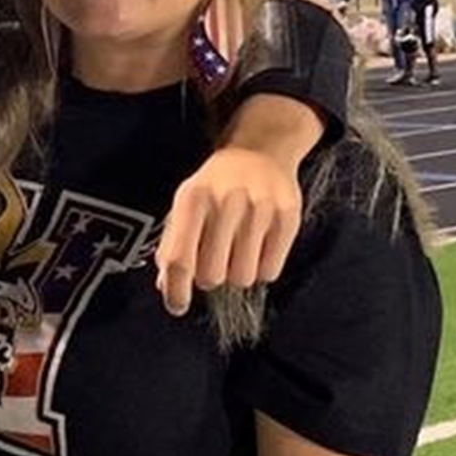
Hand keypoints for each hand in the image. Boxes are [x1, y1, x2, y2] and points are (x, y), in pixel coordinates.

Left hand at [153, 146, 302, 315]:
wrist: (260, 149)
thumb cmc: (216, 185)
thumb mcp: (186, 204)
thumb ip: (173, 244)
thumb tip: (167, 287)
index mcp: (192, 199)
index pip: (179, 259)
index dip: (176, 290)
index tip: (177, 306)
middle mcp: (226, 201)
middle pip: (211, 275)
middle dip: (210, 277)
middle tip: (214, 260)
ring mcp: (260, 208)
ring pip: (243, 278)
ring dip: (237, 274)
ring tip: (238, 250)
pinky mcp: (288, 217)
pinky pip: (270, 271)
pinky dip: (262, 268)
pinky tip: (258, 247)